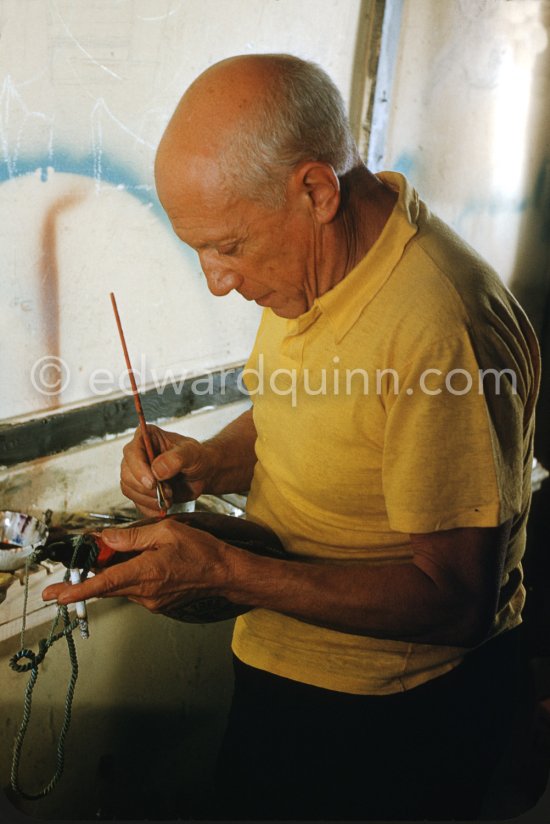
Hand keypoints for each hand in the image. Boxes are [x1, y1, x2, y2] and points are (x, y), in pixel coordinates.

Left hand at [41, 519, 228, 611]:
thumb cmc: (201, 550)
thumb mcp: (166, 531)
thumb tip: (107, 539)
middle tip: (55, 592)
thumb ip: (133, 536)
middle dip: (79, 589)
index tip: (59, 596)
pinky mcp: (156, 604)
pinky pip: (133, 590)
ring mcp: (151, 601)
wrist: (224, 573)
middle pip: (105, 589)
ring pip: (119, 588)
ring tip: (107, 560)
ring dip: (108, 578)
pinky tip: (134, 566)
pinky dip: (126, 579)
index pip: (105, 582)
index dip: (79, 590)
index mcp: (146, 571)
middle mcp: (145, 591)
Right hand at [120, 425, 214, 515]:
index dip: (139, 469)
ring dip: (149, 498)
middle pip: (127, 474)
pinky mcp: (140, 490)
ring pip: (129, 489)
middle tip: (168, 491)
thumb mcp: (192, 453)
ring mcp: (136, 473)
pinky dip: (150, 508)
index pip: (132, 452)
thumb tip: (157, 469)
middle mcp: (138, 454)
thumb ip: (177, 458)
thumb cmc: (197, 457)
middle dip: (147, 488)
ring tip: (169, 496)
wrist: (203, 474)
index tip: (153, 482)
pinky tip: (164, 505)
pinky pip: (136, 502)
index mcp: (147, 437)